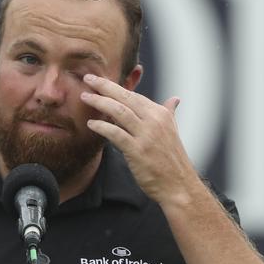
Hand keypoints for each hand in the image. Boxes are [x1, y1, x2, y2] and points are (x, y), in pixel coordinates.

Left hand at [81, 74, 198, 204]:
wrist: (178, 185)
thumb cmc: (172, 161)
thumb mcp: (173, 132)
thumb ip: (169, 114)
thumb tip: (175, 99)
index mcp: (161, 114)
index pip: (134, 95)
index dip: (115, 87)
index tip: (100, 81)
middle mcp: (154, 121)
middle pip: (125, 97)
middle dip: (104, 86)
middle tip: (88, 78)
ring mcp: (146, 135)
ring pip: (118, 111)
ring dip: (99, 102)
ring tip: (85, 97)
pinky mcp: (137, 150)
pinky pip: (115, 133)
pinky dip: (102, 126)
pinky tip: (91, 124)